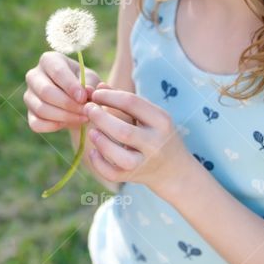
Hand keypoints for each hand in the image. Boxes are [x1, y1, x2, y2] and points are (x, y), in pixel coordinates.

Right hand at [24, 51, 100, 132]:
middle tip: (86, 111)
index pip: (57, 71)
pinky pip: (36, 124)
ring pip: (41, 109)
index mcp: (49, 60)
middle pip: (45, 91)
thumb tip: (87, 91)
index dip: (70, 86)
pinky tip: (69, 124)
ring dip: (64, 117)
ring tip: (83, 118)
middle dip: (68, 104)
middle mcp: (34, 75)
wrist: (78, 100)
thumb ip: (91, 84)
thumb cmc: (84, 84)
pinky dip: (53, 126)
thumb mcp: (91, 80)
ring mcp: (29, 95)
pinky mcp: (29, 113)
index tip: (83, 98)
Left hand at [84, 82, 196, 196]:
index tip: (96, 94)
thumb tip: (98, 86)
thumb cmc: (157, 134)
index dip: (109, 96)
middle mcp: (155, 143)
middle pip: (123, 130)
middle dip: (100, 118)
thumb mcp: (149, 115)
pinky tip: (94, 151)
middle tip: (87, 109)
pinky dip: (98, 163)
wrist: (175, 170)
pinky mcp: (133, 177)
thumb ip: (124, 100)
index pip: (131, 103)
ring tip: (92, 131)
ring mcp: (145, 163)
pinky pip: (112, 173)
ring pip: (118, 155)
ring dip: (100, 141)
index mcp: (161, 121)